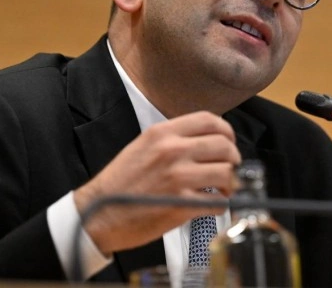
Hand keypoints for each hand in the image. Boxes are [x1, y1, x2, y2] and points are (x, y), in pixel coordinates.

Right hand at [72, 111, 240, 254]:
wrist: (98, 212)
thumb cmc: (119, 184)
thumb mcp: (142, 146)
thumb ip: (172, 139)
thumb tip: (204, 142)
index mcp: (162, 133)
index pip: (209, 120)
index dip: (226, 132)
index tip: (228, 142)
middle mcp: (172, 151)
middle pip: (224, 146)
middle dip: (233, 159)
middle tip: (229, 168)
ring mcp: (179, 178)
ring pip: (227, 173)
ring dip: (230, 183)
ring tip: (221, 189)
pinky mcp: (182, 205)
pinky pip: (218, 202)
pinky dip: (220, 205)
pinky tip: (211, 205)